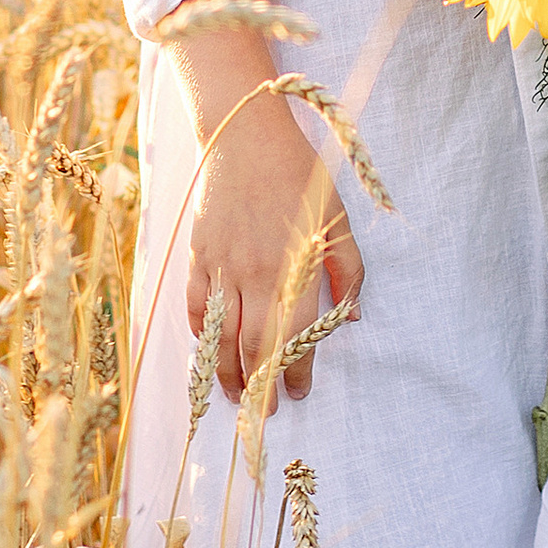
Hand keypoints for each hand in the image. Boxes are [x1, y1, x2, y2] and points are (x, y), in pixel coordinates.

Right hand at [186, 95, 363, 403]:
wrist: (243, 136)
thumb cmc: (299, 176)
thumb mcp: (338, 219)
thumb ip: (349, 271)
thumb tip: (352, 317)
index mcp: (293, 267)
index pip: (294, 336)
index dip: (296, 370)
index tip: (300, 391)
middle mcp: (254, 274)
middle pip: (253, 345)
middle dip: (260, 385)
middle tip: (266, 411)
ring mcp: (220, 266)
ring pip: (219, 334)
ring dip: (226, 372)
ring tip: (235, 395)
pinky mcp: (197, 255)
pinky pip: (194, 306)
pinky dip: (200, 334)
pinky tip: (208, 352)